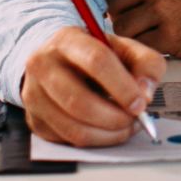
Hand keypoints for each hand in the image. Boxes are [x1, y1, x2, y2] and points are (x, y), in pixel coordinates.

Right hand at [20, 26, 165, 146]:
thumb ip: (146, 64)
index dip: (122, 87)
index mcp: (67, 40)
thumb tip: (145, 94)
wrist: (59, 61)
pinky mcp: (35, 120)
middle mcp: (43, 65)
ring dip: (108, 134)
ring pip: (74, 127)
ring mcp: (34, 95)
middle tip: (135, 119)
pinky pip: (69, 140)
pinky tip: (108, 130)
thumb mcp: (125, 49)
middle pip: (79, 101)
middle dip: (115, 117)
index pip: (96, 61)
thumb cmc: (94, 55)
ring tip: (125, 126)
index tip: (141, 104)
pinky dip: (96, 141)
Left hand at [106, 0, 180, 57]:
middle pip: (113, 4)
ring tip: (152, 32)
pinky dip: (147, 47)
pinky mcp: (170, 35)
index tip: (126, 7)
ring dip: (133, 34)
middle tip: (140, 23)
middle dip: (122, 16)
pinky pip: (139, 45)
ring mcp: (162, 9)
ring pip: (122, 27)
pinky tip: (163, 42)